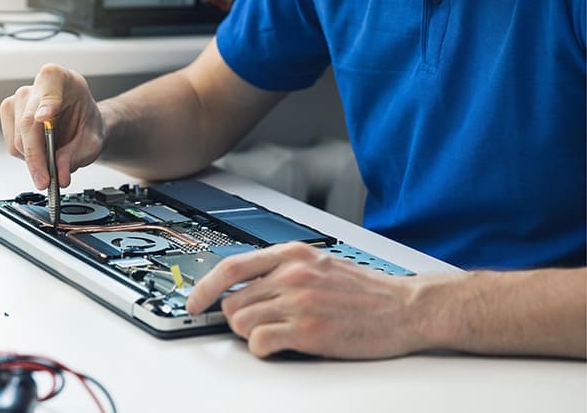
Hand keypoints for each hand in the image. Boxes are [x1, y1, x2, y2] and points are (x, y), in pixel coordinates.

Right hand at [0, 64, 104, 189]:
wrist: (80, 124)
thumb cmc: (86, 124)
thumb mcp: (92, 141)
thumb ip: (77, 156)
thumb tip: (59, 174)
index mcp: (61, 79)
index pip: (50, 86)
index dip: (46, 102)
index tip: (44, 117)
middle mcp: (36, 86)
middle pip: (28, 123)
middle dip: (37, 156)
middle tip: (46, 180)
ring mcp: (18, 99)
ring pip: (18, 139)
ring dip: (34, 159)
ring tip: (52, 162)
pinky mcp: (8, 114)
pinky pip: (12, 145)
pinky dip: (27, 157)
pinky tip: (42, 152)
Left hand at [185, 242, 424, 358]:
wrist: (409, 307)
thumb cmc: (368, 291)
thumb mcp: (321, 264)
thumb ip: (284, 269)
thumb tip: (246, 284)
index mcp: (292, 254)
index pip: (231, 266)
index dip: (204, 287)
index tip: (194, 301)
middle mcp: (291, 274)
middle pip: (233, 301)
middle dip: (238, 318)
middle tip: (259, 325)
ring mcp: (299, 302)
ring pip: (242, 323)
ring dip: (251, 334)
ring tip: (277, 335)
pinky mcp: (309, 331)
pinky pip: (261, 343)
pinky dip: (263, 349)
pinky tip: (281, 346)